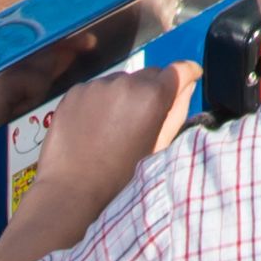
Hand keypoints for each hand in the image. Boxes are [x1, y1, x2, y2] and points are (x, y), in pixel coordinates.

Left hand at [12, 61, 195, 252]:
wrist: (71, 190)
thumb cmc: (121, 176)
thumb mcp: (158, 147)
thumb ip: (177, 111)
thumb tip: (186, 85)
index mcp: (152, 97)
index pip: (178, 70)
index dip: (186, 73)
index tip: (189, 78)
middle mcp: (126, 82)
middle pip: (150, 74)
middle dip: (153, 90)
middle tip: (143, 118)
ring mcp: (97, 85)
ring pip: (122, 81)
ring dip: (124, 95)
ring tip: (114, 126)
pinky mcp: (75, 91)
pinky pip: (96, 89)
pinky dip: (100, 101)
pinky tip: (93, 126)